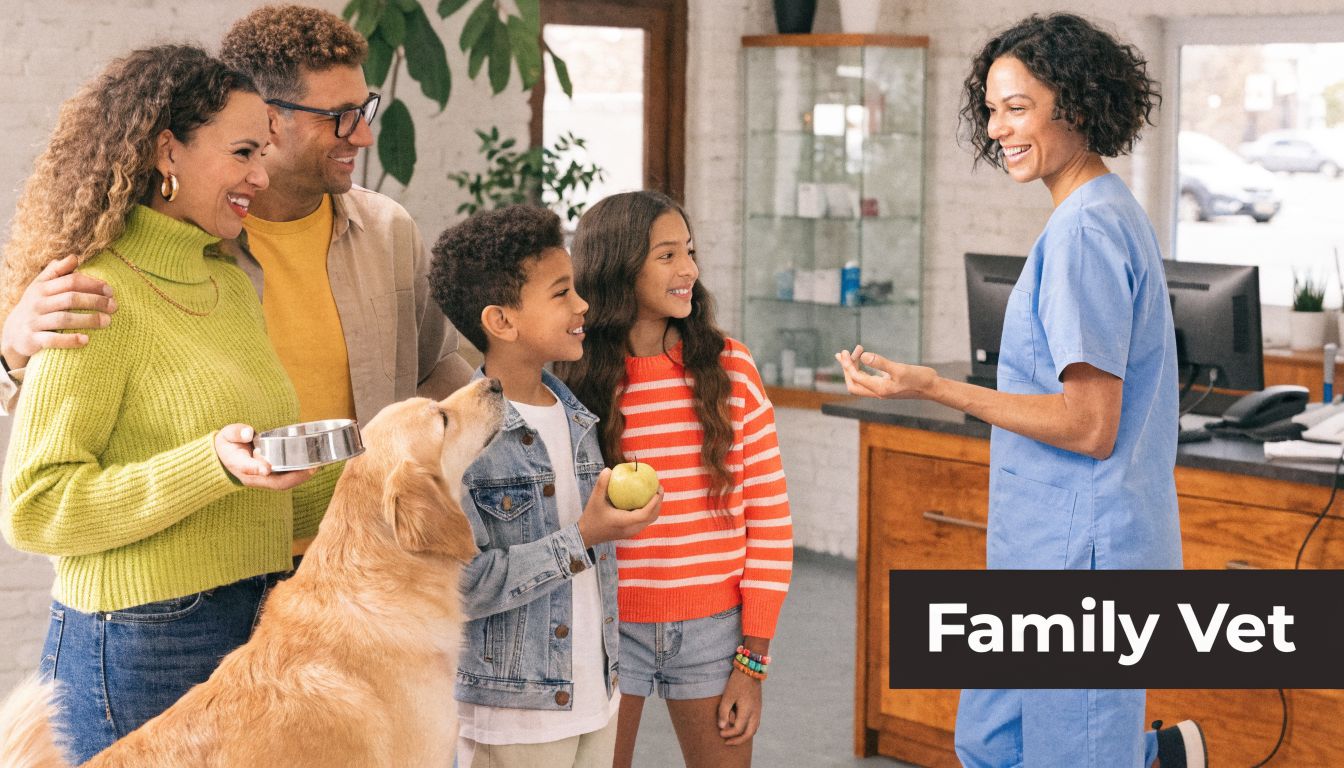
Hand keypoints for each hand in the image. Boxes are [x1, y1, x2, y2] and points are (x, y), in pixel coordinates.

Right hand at [1, 256, 116, 369]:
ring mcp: (35, 321)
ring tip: (107, 322)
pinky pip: (52, 339)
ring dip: (87, 320)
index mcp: (42, 287)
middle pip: (70, 299)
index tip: (110, 291)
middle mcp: (38, 303)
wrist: (13, 332)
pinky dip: (69, 340)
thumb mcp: (41, 286)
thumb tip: (75, 257)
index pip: (70, 281)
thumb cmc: (36, 305)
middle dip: (95, 301)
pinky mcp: (33, 339)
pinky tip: (86, 340)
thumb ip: (58, 271)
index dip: (92, 284)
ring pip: (63, 319)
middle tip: (114, 307)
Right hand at [214, 424, 315, 490]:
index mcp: (238, 464)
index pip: (247, 468)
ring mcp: (262, 479)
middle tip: (310, 468)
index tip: (266, 469)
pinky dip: (298, 476)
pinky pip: (285, 480)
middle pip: (273, 482)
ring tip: (315, 467)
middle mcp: (252, 476)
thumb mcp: (226, 435)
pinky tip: (311, 467)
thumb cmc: (228, 444)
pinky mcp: (270, 478)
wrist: (226, 457)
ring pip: (282, 484)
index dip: (256, 469)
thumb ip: (235, 432)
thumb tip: (247, 433)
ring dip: (299, 478)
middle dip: (293, 478)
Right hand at [577, 468, 661, 545]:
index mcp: (624, 522)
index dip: (655, 502)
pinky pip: (644, 521)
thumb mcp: (594, 500)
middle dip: (659, 502)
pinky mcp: (630, 532)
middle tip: (659, 488)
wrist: (587, 535)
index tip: (658, 490)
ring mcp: (631, 532)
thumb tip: (608, 469)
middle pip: (652, 517)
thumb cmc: (591, 517)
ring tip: (655, 492)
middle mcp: (631, 529)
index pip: (645, 513)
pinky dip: (649, 511)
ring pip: (650, 520)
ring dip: (655, 507)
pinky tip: (645, 500)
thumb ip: (601, 484)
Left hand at [718, 664, 762, 744]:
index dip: (728, 733)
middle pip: (749, 734)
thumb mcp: (727, 695)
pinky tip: (741, 728)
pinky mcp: (758, 707)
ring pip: (754, 729)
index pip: (738, 729)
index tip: (720, 733)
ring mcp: (758, 710)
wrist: (750, 669)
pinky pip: (755, 723)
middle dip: (738, 741)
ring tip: (733, 738)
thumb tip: (721, 727)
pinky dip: (748, 729)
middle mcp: (755, 713)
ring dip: (744, 736)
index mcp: (748, 711)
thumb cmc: (737, 682)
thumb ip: (723, 711)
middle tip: (727, 743)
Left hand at [835, 344, 937, 399]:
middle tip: (843, 352)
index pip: (856, 378)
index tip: (845, 352)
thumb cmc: (919, 379)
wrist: (933, 387)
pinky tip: (863, 359)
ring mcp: (882, 389)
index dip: (848, 365)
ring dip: (853, 367)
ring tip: (852, 351)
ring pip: (860, 381)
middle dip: (846, 368)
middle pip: (854, 383)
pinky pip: (868, 378)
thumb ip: (881, 363)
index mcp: (879, 389)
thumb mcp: (900, 369)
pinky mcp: (887, 384)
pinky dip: (862, 368)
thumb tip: (863, 356)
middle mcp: (878, 391)